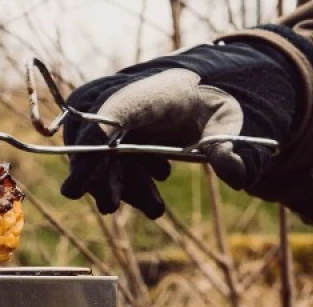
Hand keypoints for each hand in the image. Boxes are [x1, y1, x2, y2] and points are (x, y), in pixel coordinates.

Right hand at [60, 33, 309, 218]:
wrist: (202, 91)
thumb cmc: (213, 103)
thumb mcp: (228, 123)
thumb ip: (228, 148)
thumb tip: (239, 177)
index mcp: (148, 93)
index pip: (107, 120)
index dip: (88, 155)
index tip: (73, 192)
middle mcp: (120, 101)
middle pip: (90, 144)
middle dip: (101, 182)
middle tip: (113, 208)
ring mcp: (112, 118)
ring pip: (97, 158)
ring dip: (121, 188)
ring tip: (157, 208)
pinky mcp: (111, 134)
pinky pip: (104, 161)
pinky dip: (124, 182)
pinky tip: (157, 180)